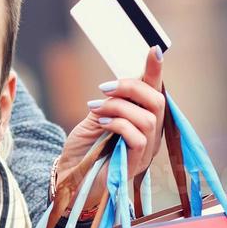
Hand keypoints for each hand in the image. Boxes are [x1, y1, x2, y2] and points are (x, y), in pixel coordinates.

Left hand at [51, 45, 166, 212]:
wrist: (69, 177)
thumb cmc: (83, 150)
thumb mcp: (97, 117)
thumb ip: (111, 102)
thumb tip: (118, 84)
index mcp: (143, 121)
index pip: (154, 92)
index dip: (156, 72)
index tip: (154, 50)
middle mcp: (150, 135)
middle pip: (157, 101)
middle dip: (131, 87)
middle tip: (104, 87)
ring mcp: (146, 151)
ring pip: (148, 118)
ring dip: (120, 107)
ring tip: (96, 108)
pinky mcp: (135, 163)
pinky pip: (138, 137)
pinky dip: (118, 124)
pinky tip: (101, 124)